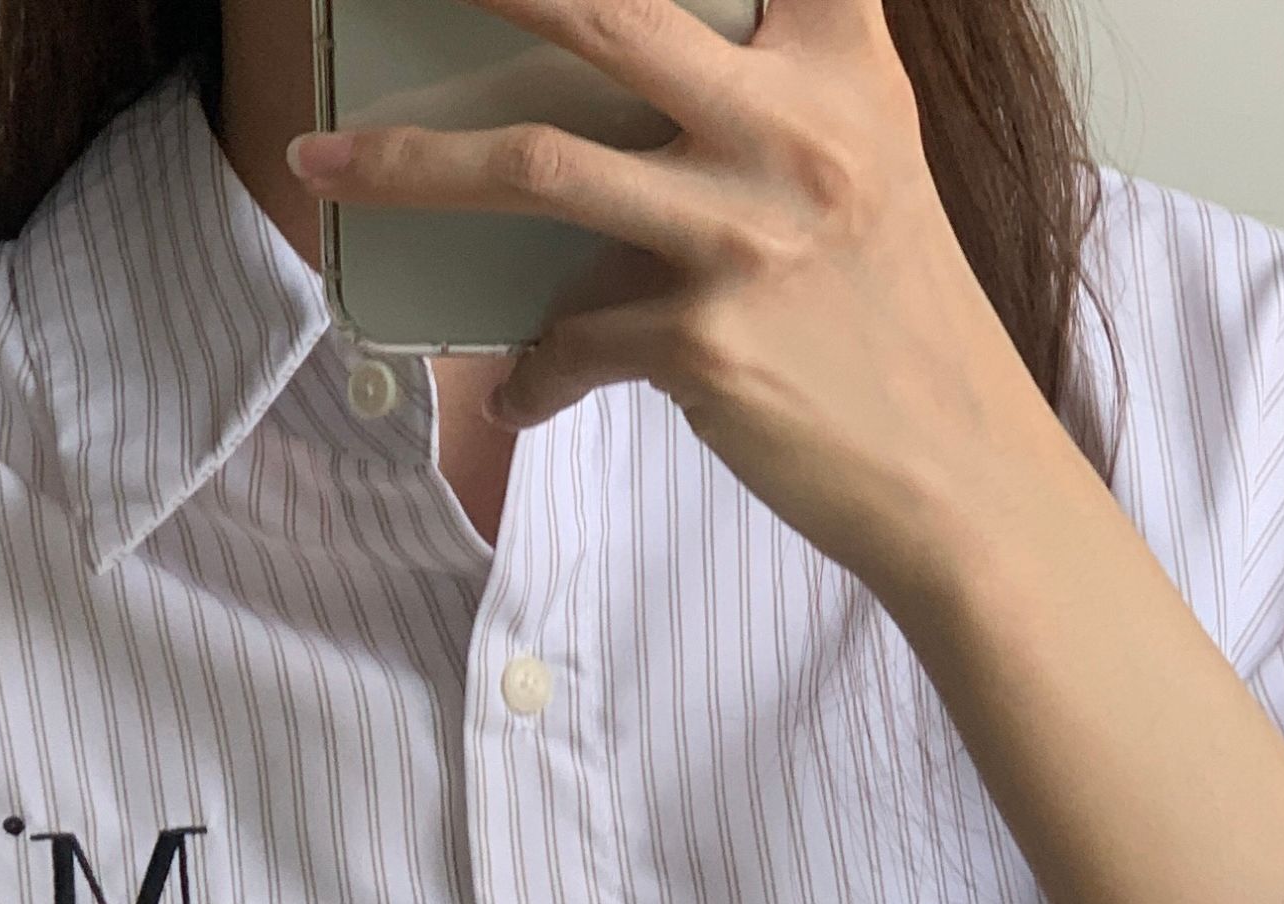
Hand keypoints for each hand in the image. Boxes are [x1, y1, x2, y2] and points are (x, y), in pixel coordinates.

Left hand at [285, 0, 1061, 595]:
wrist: (959, 476)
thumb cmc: (896, 321)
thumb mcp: (865, 158)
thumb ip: (781, 83)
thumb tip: (624, 74)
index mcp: (840, 64)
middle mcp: (795, 130)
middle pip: (605, 11)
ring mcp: (745, 235)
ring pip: (539, 164)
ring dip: (410, 165)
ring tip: (324, 165)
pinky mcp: (705, 343)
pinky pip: (569, 339)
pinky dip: (531, 372)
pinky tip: (521, 391)